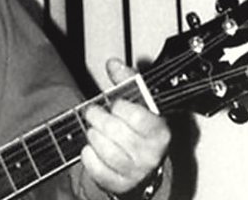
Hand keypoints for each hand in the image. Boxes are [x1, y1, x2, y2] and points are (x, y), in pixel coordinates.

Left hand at [80, 58, 170, 196]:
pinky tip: (91, 148)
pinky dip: (88, 156)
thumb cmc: (137, 131)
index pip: (139, 116)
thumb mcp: (137, 104)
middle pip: (117, 131)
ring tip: (93, 131)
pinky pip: (97, 168)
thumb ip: (126, 83)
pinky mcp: (120, 183)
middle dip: (98, 118)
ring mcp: (136, 170)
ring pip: (106, 150)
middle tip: (93, 113)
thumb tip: (114, 63)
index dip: (121, 107)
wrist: (138, 166)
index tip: (116, 104)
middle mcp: (151, 153)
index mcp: (160, 131)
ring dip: (93, 136)